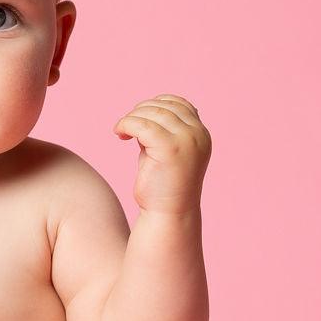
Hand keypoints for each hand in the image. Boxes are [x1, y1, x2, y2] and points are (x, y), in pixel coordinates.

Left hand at [112, 95, 210, 216]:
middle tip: (125, 125)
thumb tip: (146, 111)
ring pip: (153, 114)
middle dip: (141, 111)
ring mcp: (187, 141)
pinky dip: (126, 124)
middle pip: (165, 107)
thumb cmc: (162, 188)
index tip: (138, 116)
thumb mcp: (166, 152)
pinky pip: (142, 125)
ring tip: (121, 130)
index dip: (156, 103)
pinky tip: (119, 134)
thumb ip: (163, 132)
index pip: (180, 104)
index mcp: (201, 134)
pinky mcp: (170, 149)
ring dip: (132, 118)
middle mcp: (198, 135)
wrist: (168, 216)